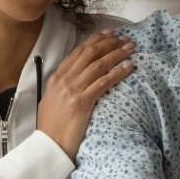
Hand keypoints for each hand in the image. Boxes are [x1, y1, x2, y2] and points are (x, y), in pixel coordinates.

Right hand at [37, 29, 134, 159]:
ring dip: (117, 54)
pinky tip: (129, 67)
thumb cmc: (52, 126)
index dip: (96, 40)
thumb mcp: (52, 99)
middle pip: (90, 54)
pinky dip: (118, 72)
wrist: (48, 144)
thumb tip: (77, 77)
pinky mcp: (82, 102)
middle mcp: (64, 79)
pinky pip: (104, 82)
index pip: (78, 52)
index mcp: (56, 77)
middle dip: (110, 43)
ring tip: (131, 48)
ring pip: (98, 64)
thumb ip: (63, 86)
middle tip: (125, 38)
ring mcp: (72, 90)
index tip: (110, 33)